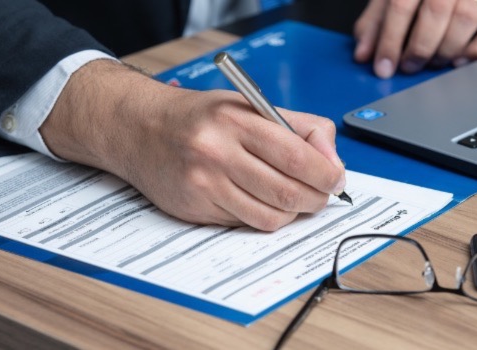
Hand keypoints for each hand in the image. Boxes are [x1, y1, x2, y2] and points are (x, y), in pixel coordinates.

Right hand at [41, 60, 345, 230]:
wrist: (140, 128)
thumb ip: (299, 128)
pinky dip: (264, 217)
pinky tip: (262, 202)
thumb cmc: (203, 117)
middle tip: (321, 194)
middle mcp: (217, 152)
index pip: (296, 157)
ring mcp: (204, 184)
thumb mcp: (252, 106)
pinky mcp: (194, 208)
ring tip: (294, 199)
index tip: (336, 179)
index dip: (326, 174)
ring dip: (292, 213)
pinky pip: (245, 223)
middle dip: (315, 199)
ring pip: (269, 216)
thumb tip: (333, 162)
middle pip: (287, 192)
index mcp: (236, 121)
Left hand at [354, 0, 476, 77]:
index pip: (400, 5)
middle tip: (409, 67)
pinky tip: (459, 59)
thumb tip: (363, 55)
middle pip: (436, 11)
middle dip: (419, 47)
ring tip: (432, 61)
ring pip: (466, 19)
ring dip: (445, 49)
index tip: (383, 67)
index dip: (389, 40)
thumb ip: (374, 24)